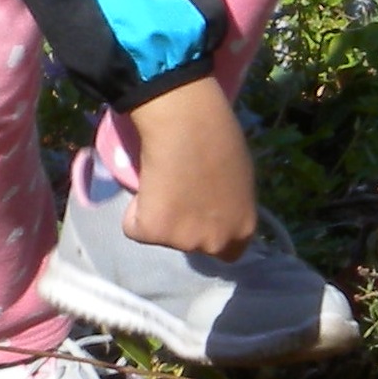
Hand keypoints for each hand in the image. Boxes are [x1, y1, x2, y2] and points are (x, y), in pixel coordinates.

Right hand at [124, 77, 259, 258]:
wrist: (187, 125)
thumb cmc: (218, 140)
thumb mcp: (239, 180)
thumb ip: (229, 205)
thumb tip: (215, 208)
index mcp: (243, 228)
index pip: (230, 253)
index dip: (213, 235)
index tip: (202, 219)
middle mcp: (215, 242)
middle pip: (192, 245)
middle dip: (183, 226)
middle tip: (179, 193)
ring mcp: (183, 240)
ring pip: (161, 236)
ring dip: (159, 215)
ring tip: (167, 181)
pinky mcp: (152, 233)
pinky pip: (134, 228)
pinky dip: (135, 211)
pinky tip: (149, 184)